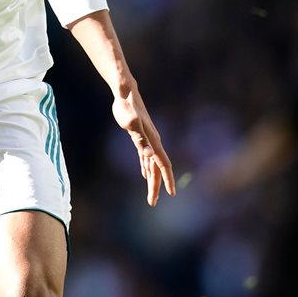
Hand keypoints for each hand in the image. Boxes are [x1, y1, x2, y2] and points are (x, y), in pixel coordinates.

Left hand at [112, 88, 175, 205]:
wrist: (126, 93)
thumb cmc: (127, 106)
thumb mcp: (131, 123)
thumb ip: (140, 139)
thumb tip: (149, 155)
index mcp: (153, 141)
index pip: (163, 164)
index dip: (168, 179)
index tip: (171, 193)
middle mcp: (153, 142)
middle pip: (157, 169)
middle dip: (156, 186)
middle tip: (152, 203)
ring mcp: (147, 140)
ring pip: (152, 165)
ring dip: (151, 180)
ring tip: (150, 196)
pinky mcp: (139, 137)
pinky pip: (145, 158)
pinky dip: (146, 168)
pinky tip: (144, 175)